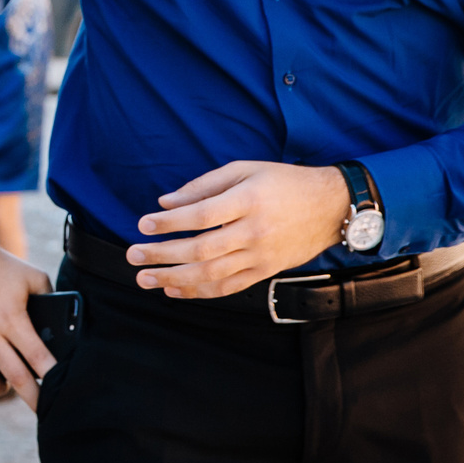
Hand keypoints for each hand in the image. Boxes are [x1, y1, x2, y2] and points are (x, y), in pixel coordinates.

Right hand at [0, 239, 54, 403]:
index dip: (53, 378)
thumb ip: (50, 299)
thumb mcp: (31, 276)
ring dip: (4, 390)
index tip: (62, 391)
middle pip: (17, 380)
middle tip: (47, 410)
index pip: (38, 358)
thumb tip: (64, 325)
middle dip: (36, 400)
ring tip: (10, 380)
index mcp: (11, 318)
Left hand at [127, 160, 351, 298]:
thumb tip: (166, 203)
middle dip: (162, 254)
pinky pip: (229, 287)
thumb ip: (204, 185)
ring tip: (145, 278)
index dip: (170, 222)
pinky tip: (174, 291)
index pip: (202, 215)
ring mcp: (261, 255)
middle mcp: (255, 231)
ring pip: (212, 274)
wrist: (331, 207)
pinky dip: (200, 292)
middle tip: (133, 255)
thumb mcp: (245, 169)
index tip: (144, 224)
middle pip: (202, 250)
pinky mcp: (266, 271)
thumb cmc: (283, 183)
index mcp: (249, 200)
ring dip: (174, 279)